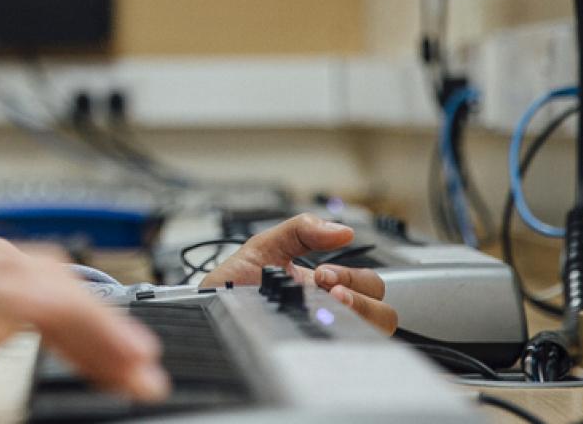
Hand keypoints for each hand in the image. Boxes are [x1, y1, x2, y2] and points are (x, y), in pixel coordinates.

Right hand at [0, 225, 167, 421]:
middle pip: (44, 276)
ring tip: (137, 368)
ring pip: (38, 281)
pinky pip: (6, 295)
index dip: (85, 317)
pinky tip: (91, 346)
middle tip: (144, 369)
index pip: (26, 280)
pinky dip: (60, 316)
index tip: (123, 360)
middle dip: (103, 321)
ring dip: (97, 323)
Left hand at [199, 214, 397, 334]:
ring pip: (378, 327)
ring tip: (328, 302)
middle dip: (361, 290)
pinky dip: (348, 335)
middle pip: (381, 305)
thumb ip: (299, 230)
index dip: (356, 276)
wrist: (201, 311)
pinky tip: (320, 322)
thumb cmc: (227, 286)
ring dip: (361, 309)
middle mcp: (328, 310)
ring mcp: (324, 332)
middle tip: (326, 285)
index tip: (325, 272)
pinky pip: (352, 351)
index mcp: (320, 285)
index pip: (368, 283)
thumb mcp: (261, 247)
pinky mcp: (314, 352)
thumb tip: (342, 229)